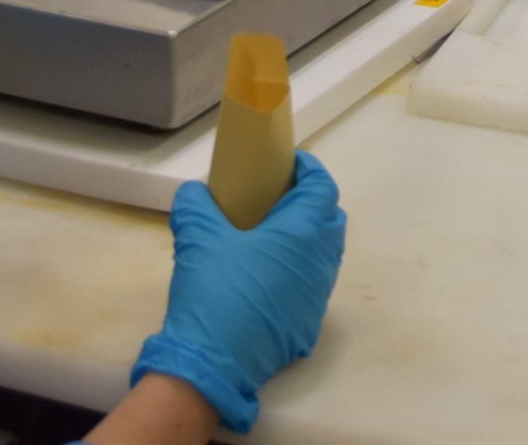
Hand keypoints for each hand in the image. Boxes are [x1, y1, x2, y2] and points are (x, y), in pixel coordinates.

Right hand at [131, 152, 345, 432]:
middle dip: (313, 202)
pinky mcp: (308, 325)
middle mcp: (320, 262)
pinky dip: (301, 272)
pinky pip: (314, 287)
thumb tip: (196, 191)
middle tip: (281, 197)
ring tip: (276, 235)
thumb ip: (197, 204)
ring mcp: (318, 297)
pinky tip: (271, 276)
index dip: (310, 170)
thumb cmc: (214, 292)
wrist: (212, 363)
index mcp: (302, 234)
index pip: (323, 188)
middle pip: (332, 220)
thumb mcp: (198, 239)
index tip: (290, 164)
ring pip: (327, 255)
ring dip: (310, 239)